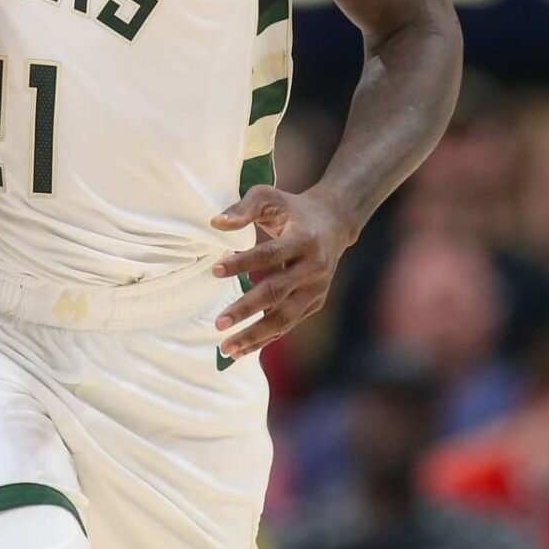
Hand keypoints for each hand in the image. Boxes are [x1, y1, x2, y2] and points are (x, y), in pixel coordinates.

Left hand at [210, 184, 353, 358]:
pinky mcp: (314, 303)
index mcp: (304, 239)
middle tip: (219, 323)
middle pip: (277, 293)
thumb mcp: (270, 197)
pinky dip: (264, 339)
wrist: (334, 222)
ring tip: (226, 348)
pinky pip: (287, 325)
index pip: (270, 254)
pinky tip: (241, 350)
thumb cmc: (293, 209)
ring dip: (255, 335)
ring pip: (284, 318)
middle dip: (247, 309)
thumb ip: (243, 208)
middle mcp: (314, 268)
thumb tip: (215, 223)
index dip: (243, 263)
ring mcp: (317, 289)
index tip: (214, 270)